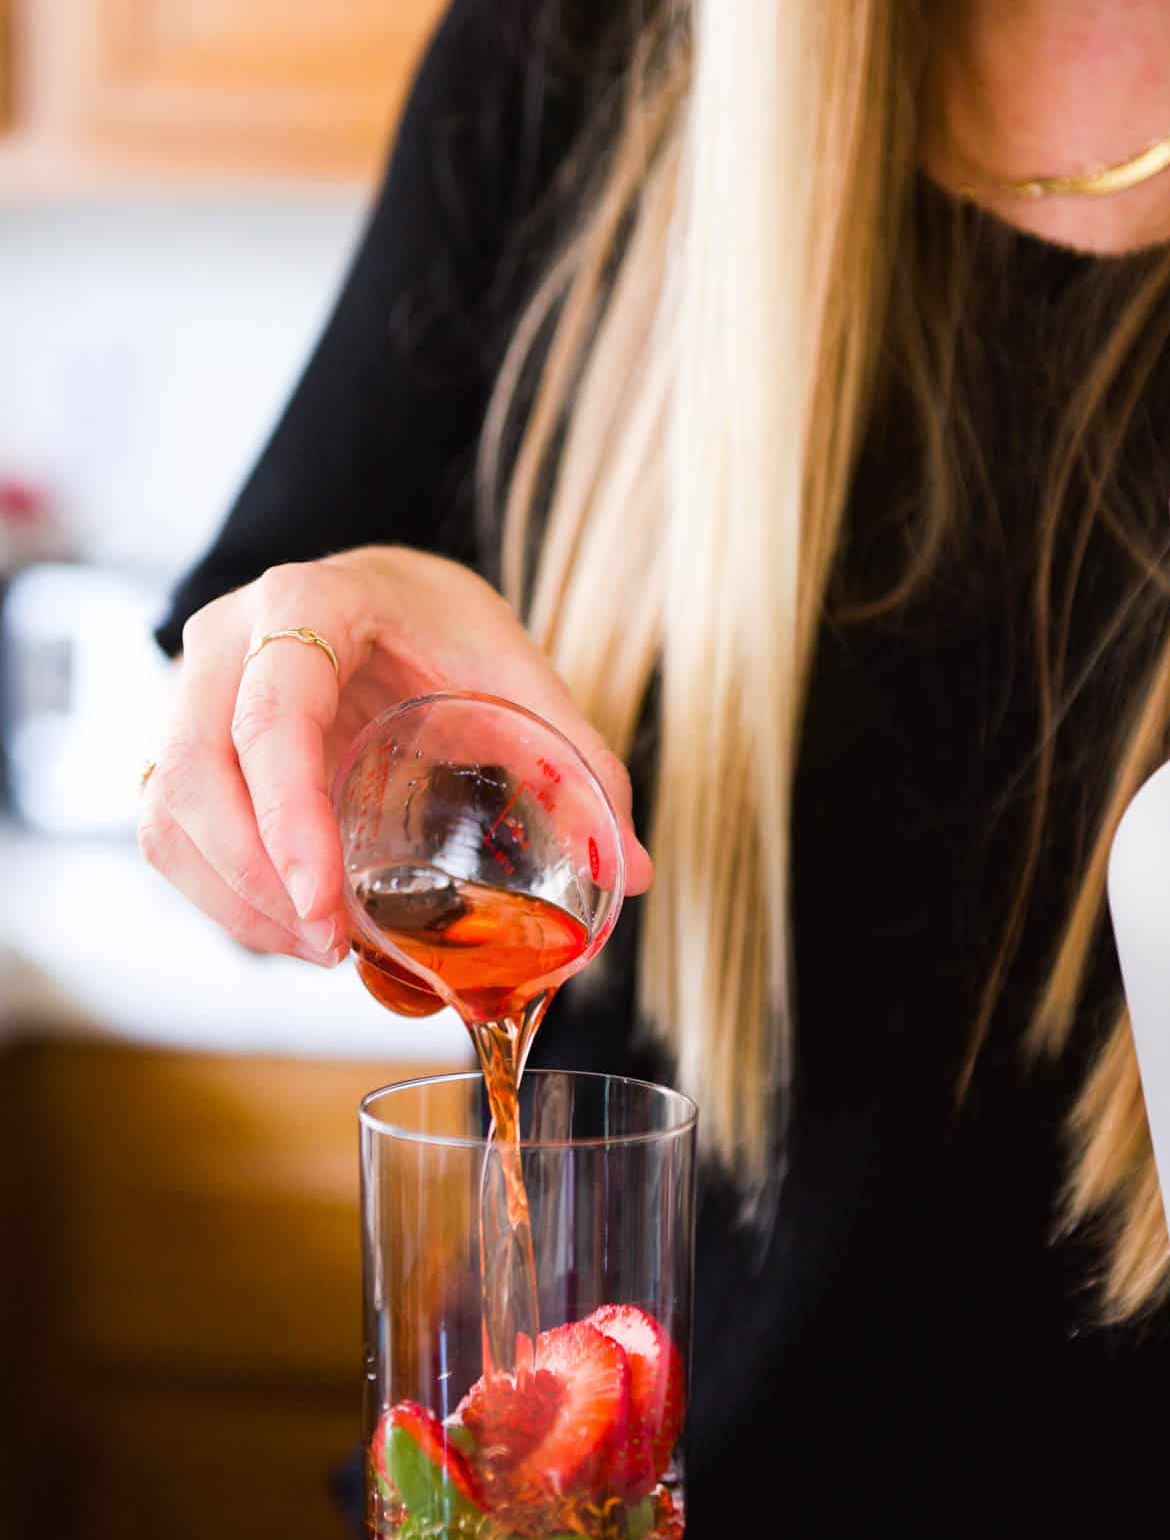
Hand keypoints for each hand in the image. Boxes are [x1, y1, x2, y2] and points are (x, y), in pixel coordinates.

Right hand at [138, 547, 652, 963]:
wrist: (380, 590)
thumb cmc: (439, 622)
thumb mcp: (513, 670)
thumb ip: (572, 760)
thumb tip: (632, 872)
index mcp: (304, 605)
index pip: (269, 716)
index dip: (285, 818)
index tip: (324, 902)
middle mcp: (225, 641)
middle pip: (193, 777)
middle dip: (256, 883)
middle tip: (335, 947)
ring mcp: (190, 692)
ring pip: (168, 816)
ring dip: (236, 902)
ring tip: (322, 948)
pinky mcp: (184, 745)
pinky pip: (172, 834)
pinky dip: (224, 896)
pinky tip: (293, 929)